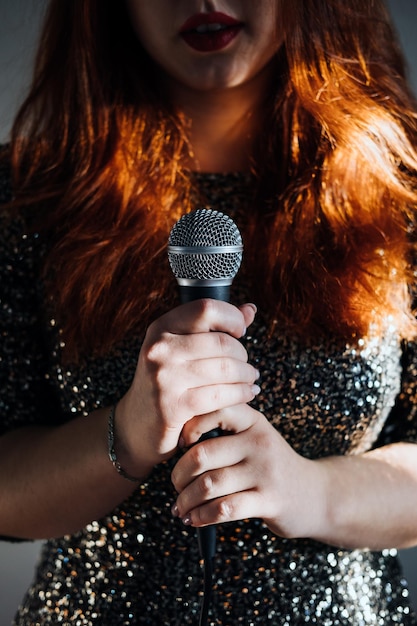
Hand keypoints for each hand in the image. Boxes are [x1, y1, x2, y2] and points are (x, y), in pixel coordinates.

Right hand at [115, 300, 259, 475]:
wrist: (135, 425)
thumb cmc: (166, 383)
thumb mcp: (181, 349)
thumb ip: (214, 327)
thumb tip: (250, 309)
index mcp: (161, 328)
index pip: (206, 308)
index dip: (232, 318)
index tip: (240, 332)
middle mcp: (159, 348)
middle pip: (222, 342)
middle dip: (243, 355)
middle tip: (247, 366)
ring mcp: (164, 377)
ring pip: (225, 369)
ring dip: (247, 376)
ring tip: (251, 379)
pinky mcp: (172, 406)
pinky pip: (220, 395)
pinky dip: (241, 394)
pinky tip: (247, 395)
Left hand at [171, 405, 322, 538]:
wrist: (315, 494)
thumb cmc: (271, 465)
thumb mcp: (255, 437)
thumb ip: (226, 431)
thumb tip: (176, 440)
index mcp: (252, 421)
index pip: (214, 410)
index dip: (189, 426)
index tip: (181, 445)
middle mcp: (258, 442)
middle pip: (202, 454)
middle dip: (179, 474)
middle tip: (175, 485)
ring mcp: (265, 471)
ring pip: (209, 484)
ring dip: (186, 500)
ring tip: (179, 507)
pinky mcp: (268, 500)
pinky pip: (223, 509)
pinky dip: (201, 516)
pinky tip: (194, 519)